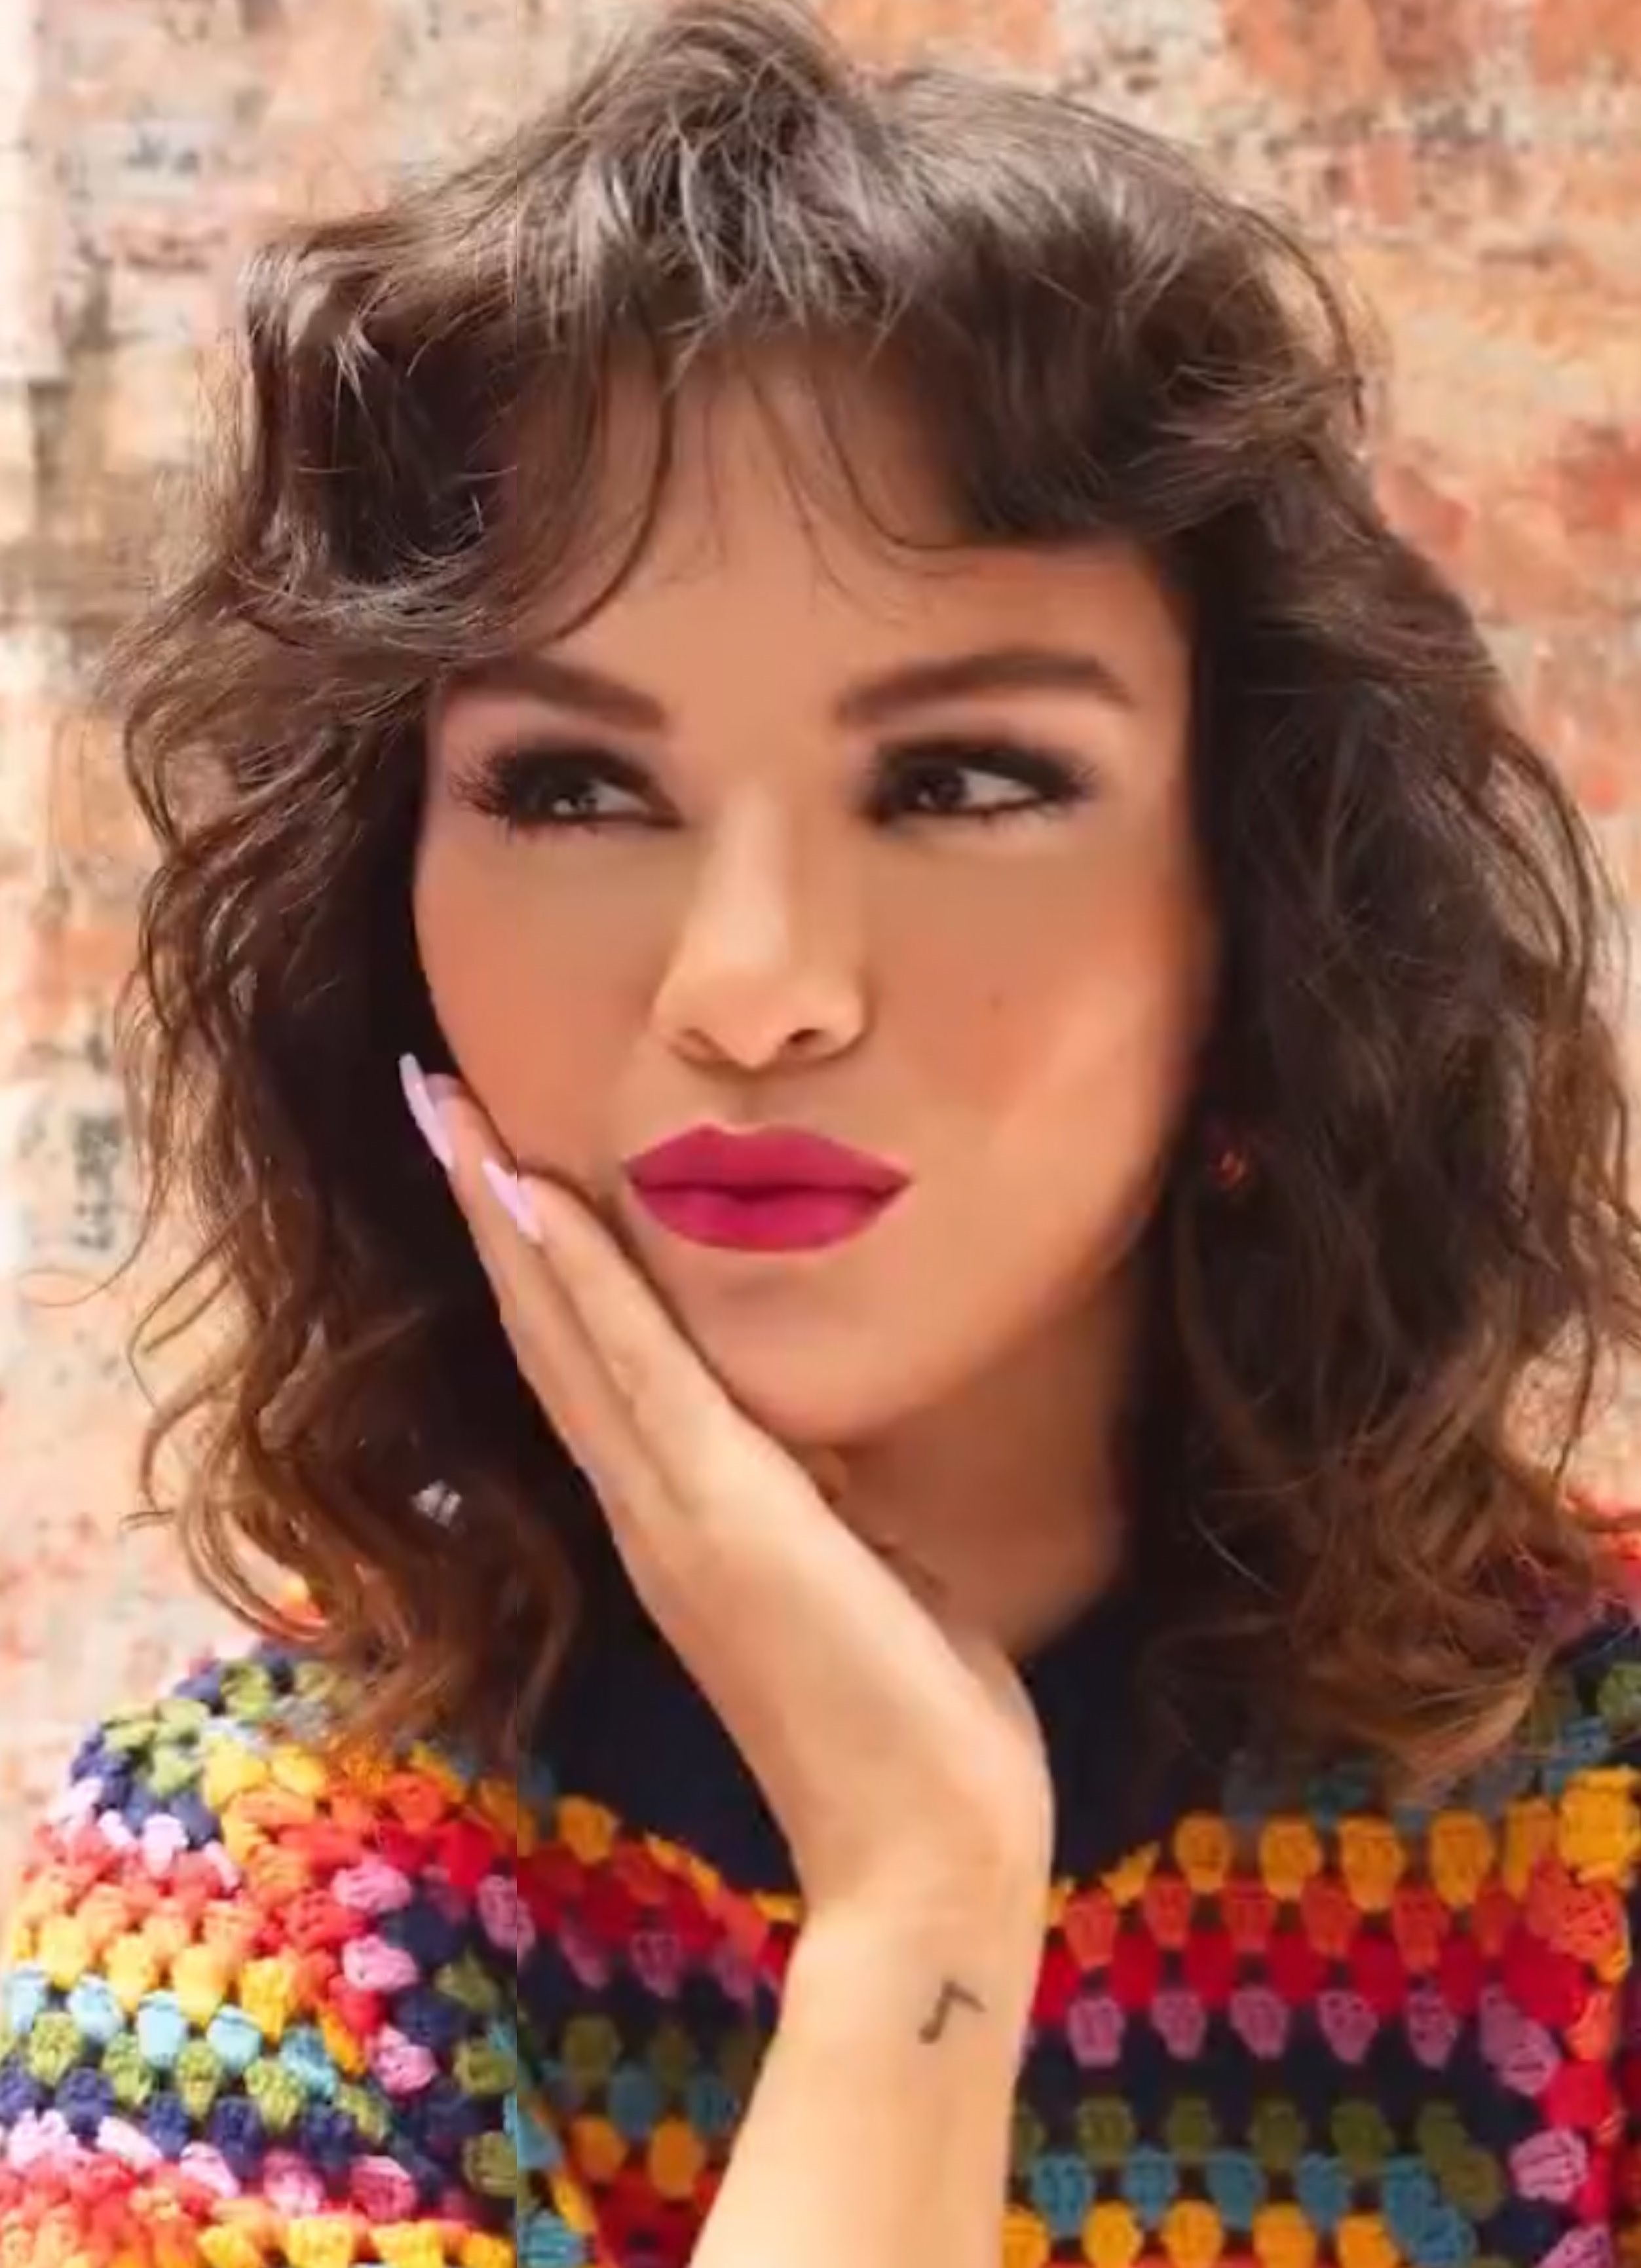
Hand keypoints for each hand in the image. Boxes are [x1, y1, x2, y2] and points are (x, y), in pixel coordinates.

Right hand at [412, 1064, 1053, 1924]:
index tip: (494, 1157)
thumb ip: (820, 1496)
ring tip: (449, 1113)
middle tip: (430, 1097)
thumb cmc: (912, 1719)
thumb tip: (820, 1435)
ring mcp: (674, 1513)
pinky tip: (533, 1198)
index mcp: (683, 1518)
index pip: (589, 1363)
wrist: (930, 1852)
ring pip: (569, 1334)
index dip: (534, 1258)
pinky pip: (638, 1374)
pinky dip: (578, 1282)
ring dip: (507, 1215)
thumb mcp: (862, 1567)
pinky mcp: (722, 1519)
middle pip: (549, 1332)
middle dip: (490, 1208)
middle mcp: (651, 1508)